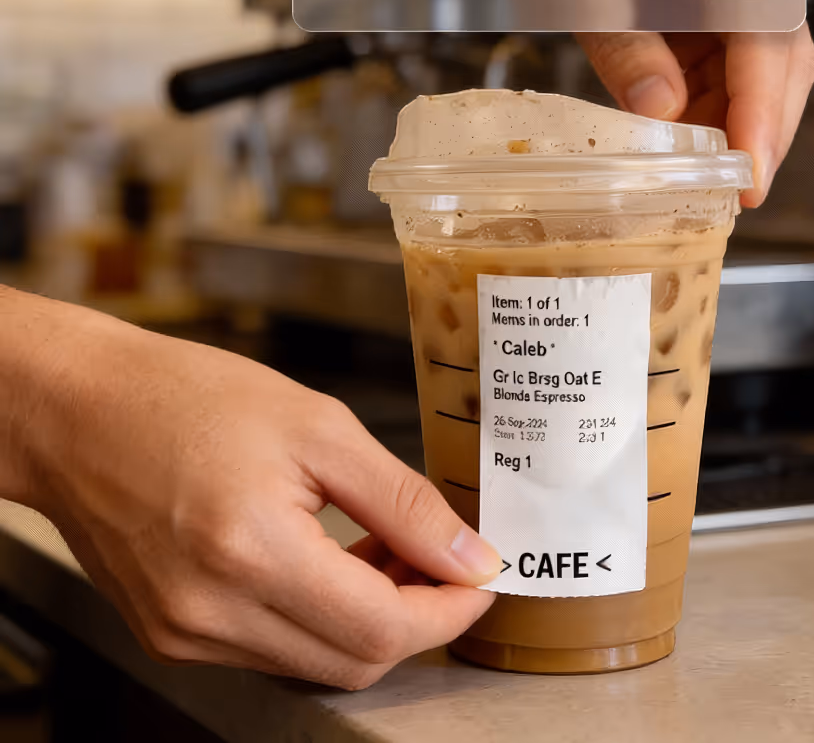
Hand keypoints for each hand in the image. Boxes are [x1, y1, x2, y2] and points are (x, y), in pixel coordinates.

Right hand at [12, 295, 499, 689]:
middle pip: (355, 661)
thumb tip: (468, 554)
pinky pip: (272, 650)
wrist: (81, 409)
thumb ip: (403, 501)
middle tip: (442, 555)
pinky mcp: (171, 633)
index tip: (483, 574)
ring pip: (317, 663)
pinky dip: (320, 616)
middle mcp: (210, 614)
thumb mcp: (320, 427)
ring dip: (371, 616)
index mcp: (251, 553)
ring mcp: (184, 634)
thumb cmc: (190, 398)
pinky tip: (333, 560)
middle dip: (418, 615)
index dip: (449, 609)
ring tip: (387, 546)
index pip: (382, 628)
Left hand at [578, 28, 813, 207]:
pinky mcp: (720, 9)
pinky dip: (716, 111)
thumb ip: (624, 48)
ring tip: (707, 176)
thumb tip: (663, 113)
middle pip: (784, 58)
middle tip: (737, 194)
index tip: (749, 171)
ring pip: (767, 71)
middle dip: (762, 130)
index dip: (761, 111)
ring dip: (739, 126)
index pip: (766, 36)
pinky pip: (735, 68)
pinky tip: (693, 144)